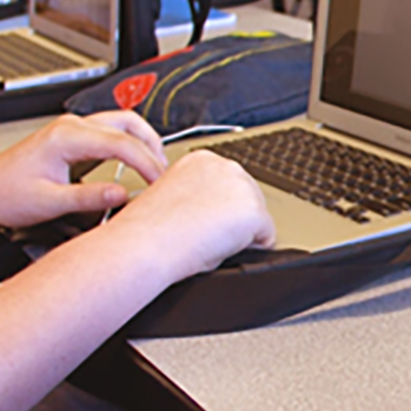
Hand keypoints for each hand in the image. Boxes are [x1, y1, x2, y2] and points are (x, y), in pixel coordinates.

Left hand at [0, 111, 168, 227]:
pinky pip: (112, 132)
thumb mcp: (49, 202)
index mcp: (66, 137)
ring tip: (157, 169)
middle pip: (129, 123)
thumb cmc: (6, 194)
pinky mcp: (74, 136)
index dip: (147, 165)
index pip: (122, 144)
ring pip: (123, 123)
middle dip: (153, 148)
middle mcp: (71, 126)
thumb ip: (89, 197)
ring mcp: (73, 128)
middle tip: (165, 175)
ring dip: (144, 143)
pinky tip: (138, 163)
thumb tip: (122, 195)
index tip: (160, 184)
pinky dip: (132, 145)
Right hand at [97, 147, 276, 278]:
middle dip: (234, 221)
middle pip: (250, 200)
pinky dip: (250, 249)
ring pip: (258, 218)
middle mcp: (225, 166)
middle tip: (203, 236)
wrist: (143, 244)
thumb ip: (202, 195)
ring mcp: (243, 187)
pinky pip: (267, 238)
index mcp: (203, 160)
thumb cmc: (150, 229)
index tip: (203, 221)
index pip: (231, 187)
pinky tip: (220, 248)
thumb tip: (220, 213)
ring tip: (206, 241)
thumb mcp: (177, 197)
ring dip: (240, 234)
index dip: (220, 211)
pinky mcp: (254, 212)